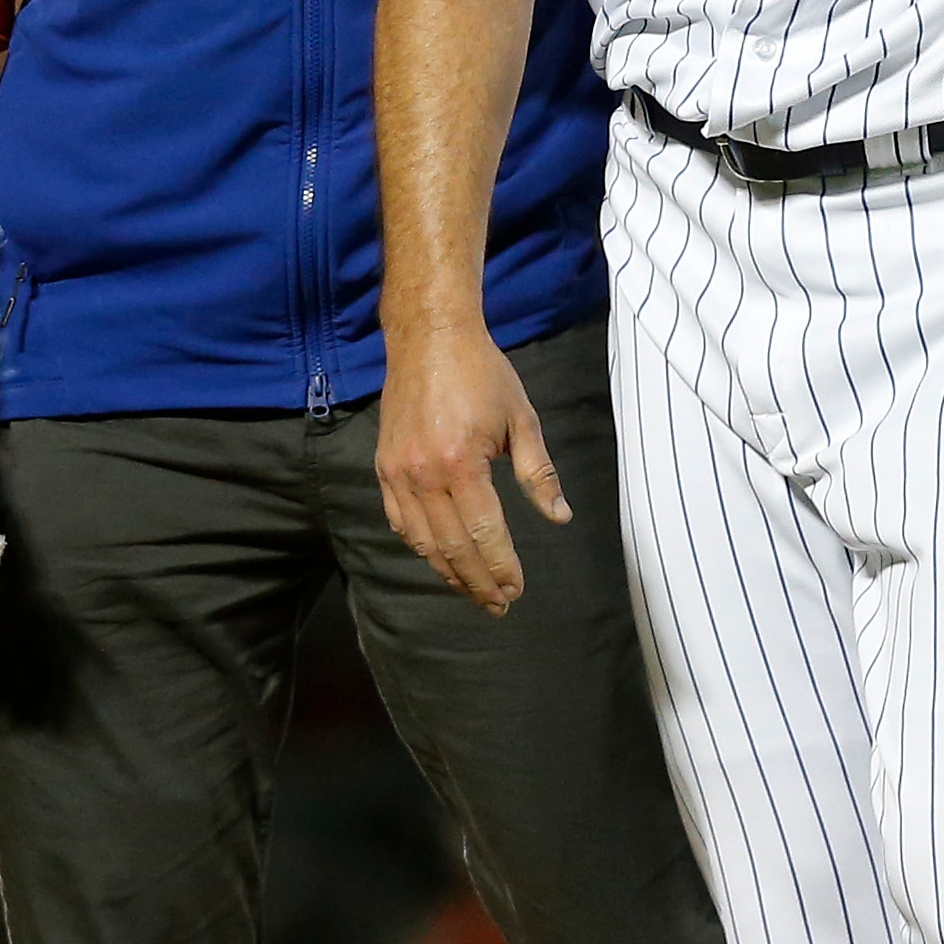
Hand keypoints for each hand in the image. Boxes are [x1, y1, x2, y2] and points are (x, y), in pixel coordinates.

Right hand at [376, 327, 568, 614]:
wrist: (430, 338)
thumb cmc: (483, 374)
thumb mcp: (522, 420)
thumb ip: (539, 474)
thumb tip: (559, 518)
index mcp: (462, 464)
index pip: (485, 533)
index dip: (502, 567)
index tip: (516, 590)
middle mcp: (425, 475)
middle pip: (453, 547)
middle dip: (478, 582)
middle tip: (498, 604)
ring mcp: (399, 473)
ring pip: (423, 542)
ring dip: (449, 572)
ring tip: (473, 590)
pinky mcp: (384, 467)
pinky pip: (399, 521)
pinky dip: (419, 546)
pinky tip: (438, 559)